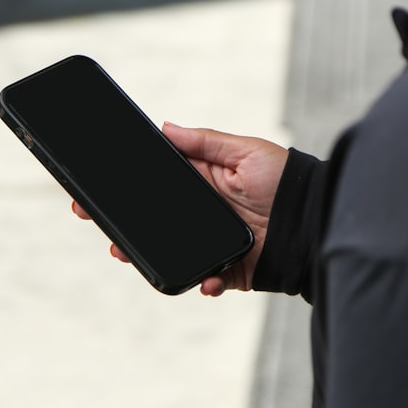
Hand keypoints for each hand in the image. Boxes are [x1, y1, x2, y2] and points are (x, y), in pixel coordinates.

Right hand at [72, 122, 287, 296]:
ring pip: (167, 250)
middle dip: (120, 220)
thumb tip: (165, 127)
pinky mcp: (227, 269)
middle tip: (90, 215)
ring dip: (144, 253)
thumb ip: (205, 142)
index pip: (157, 180)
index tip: (97, 182)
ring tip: (123, 252)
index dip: (127, 182)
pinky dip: (201, 281)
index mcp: (204, 179)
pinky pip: (204, 278)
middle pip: (152, 216)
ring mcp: (211, 241)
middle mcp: (203, 211)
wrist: (317, 222)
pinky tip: (204, 278)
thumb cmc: (287, 180)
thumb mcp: (245, 151)